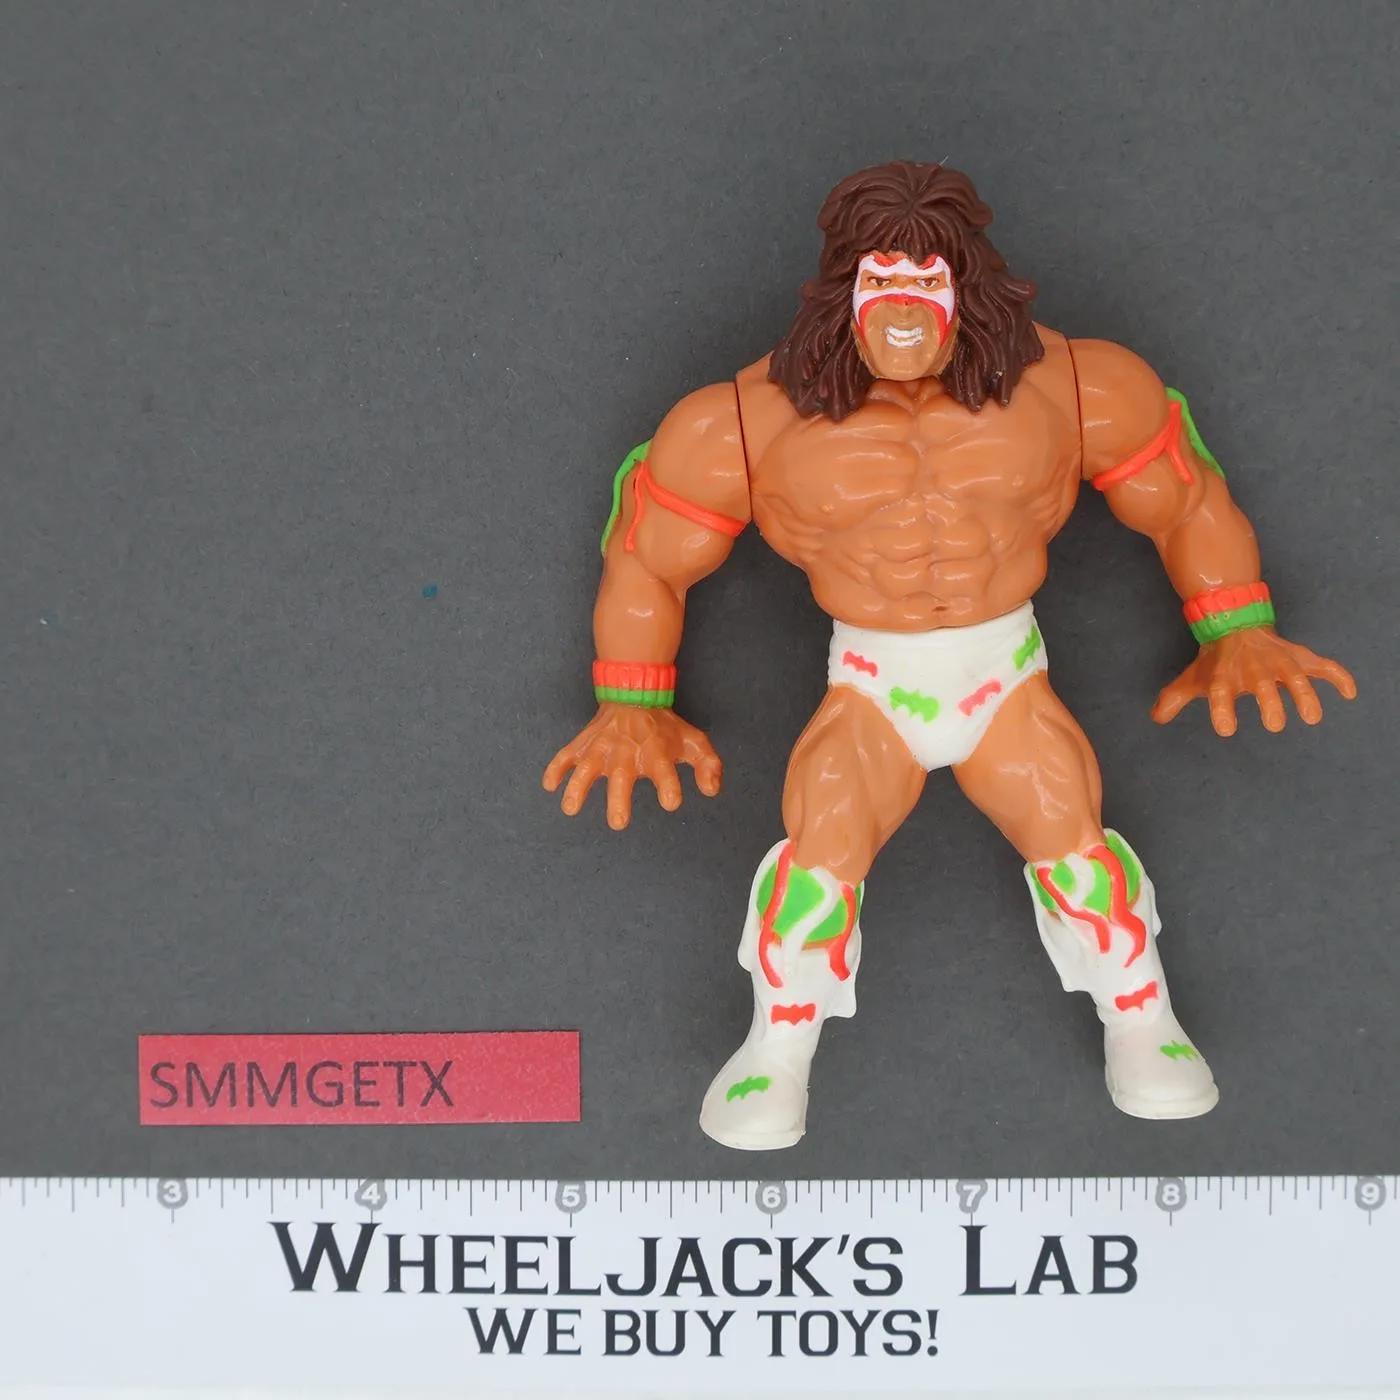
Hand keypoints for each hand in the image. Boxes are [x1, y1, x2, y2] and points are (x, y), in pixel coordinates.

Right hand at [543, 704, 722, 828]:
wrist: (634, 694)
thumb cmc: (665, 726)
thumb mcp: (694, 741)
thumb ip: (708, 765)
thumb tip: (711, 791)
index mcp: (655, 754)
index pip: (665, 773)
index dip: (669, 787)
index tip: (670, 802)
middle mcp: (626, 754)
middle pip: (621, 779)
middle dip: (619, 800)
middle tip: (618, 823)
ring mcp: (602, 750)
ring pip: (585, 769)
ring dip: (577, 788)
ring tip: (570, 808)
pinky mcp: (585, 746)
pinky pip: (565, 757)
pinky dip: (555, 769)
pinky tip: (550, 785)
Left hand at [1152, 628, 1356, 735]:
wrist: (1234, 623)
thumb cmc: (1214, 661)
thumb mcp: (1191, 677)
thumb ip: (1174, 698)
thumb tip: (1156, 717)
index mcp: (1225, 676)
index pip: (1221, 693)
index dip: (1222, 710)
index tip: (1226, 729)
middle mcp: (1253, 670)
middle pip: (1263, 687)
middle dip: (1270, 704)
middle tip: (1275, 725)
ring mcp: (1278, 663)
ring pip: (1296, 676)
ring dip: (1305, 694)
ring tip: (1312, 716)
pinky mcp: (1298, 658)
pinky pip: (1323, 666)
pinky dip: (1338, 676)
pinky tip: (1350, 693)